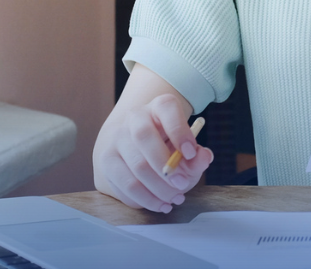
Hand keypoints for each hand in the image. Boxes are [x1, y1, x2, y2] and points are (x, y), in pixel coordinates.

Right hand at [93, 93, 212, 212]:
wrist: (136, 147)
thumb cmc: (167, 148)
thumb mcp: (187, 150)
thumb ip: (198, 156)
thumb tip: (203, 158)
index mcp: (158, 107)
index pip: (166, 108)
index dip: (179, 131)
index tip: (191, 152)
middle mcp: (134, 119)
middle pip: (144, 138)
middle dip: (165, 167)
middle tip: (182, 184)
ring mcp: (116, 139)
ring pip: (134, 166)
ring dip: (157, 189)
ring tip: (174, 198)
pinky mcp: (107, 162)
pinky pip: (124, 185)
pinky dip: (145, 199)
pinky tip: (160, 203)